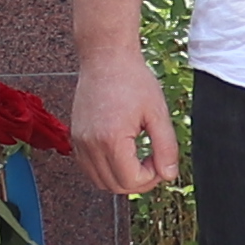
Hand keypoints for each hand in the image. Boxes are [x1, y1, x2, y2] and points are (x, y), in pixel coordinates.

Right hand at [71, 48, 179, 200]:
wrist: (105, 57)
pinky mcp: (76, 137)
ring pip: (100, 181)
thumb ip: (166, 147)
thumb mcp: (157, 113)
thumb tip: (169, 174)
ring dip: (121, 178)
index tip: (159, 161)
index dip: (151, 178)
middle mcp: (91, 144)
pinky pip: (88, 168)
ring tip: (136, 158)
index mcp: (112, 140)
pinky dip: (105, 170)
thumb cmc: (132, 79)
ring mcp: (79, 141)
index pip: (131, 181)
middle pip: (115, 186)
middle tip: (152, 162)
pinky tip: (121, 154)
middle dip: (138, 181)